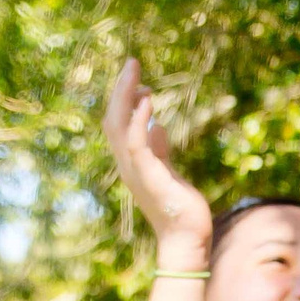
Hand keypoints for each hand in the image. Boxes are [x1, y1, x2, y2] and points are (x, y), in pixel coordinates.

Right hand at [103, 58, 213, 268]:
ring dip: (126, 96)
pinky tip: (147, 102)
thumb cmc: (179, 209)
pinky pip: (137, 143)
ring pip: (120, 126)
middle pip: (114, 118)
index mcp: (132, 162)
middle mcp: (128, 164)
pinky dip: (139, 121)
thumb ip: (160, 150)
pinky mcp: (148, 176)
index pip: (119, 123)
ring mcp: (135, 170)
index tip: (139, 80)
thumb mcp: (168, 171)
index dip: (125, 98)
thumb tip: (158, 127)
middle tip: (132, 62)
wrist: (186, 238)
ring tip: (135, 72)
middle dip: (122, 89)